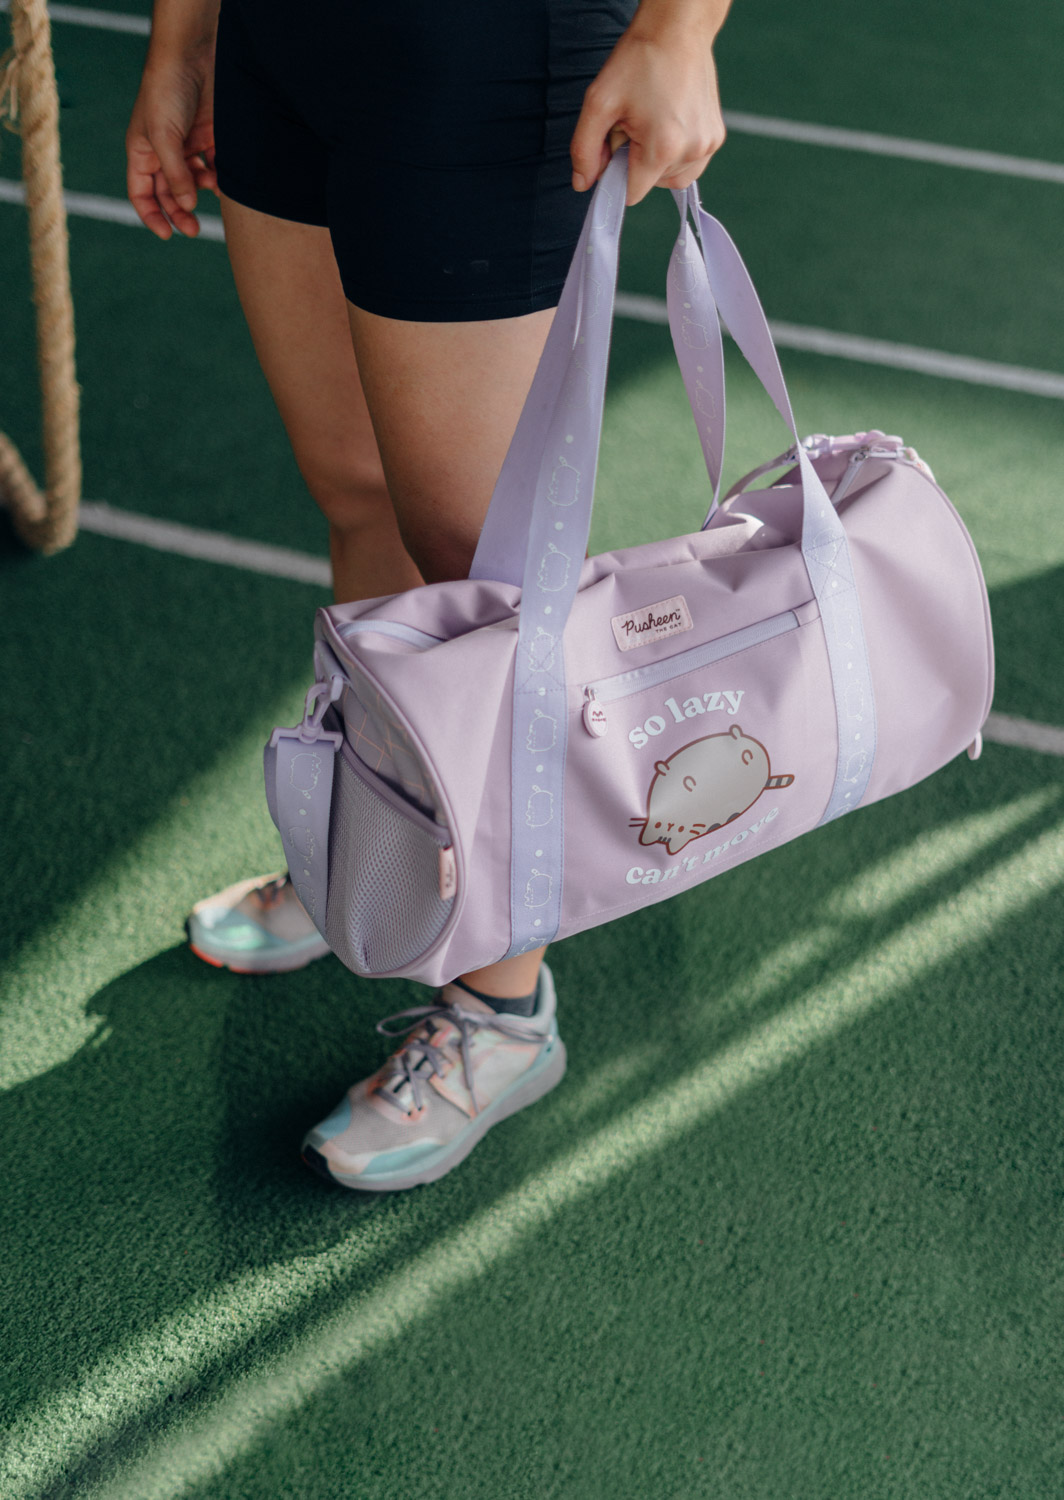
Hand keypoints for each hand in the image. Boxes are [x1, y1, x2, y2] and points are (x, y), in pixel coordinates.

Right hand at [126, 48, 217, 239]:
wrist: (193, 55)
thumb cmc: (167, 91)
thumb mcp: (164, 136)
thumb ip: (174, 175)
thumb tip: (187, 208)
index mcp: (142, 152)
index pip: (141, 194)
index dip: (152, 216)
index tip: (168, 234)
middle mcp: (164, 153)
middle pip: (169, 194)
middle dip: (180, 213)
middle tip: (195, 229)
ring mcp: (187, 146)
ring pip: (194, 183)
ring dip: (202, 191)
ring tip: (211, 185)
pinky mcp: (210, 139)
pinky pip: (214, 168)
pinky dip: (219, 177)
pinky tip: (223, 179)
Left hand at [570, 0, 729, 204]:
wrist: (677, 29)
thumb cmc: (639, 60)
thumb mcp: (599, 103)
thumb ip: (584, 149)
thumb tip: (583, 184)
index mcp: (663, 147)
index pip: (631, 193)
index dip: (616, 175)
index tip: (614, 150)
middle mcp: (691, 151)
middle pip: (651, 185)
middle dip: (637, 162)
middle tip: (635, 124)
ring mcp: (708, 145)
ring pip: (672, 178)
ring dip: (657, 160)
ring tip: (654, 121)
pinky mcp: (716, 137)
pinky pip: (690, 164)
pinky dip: (675, 153)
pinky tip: (669, 123)